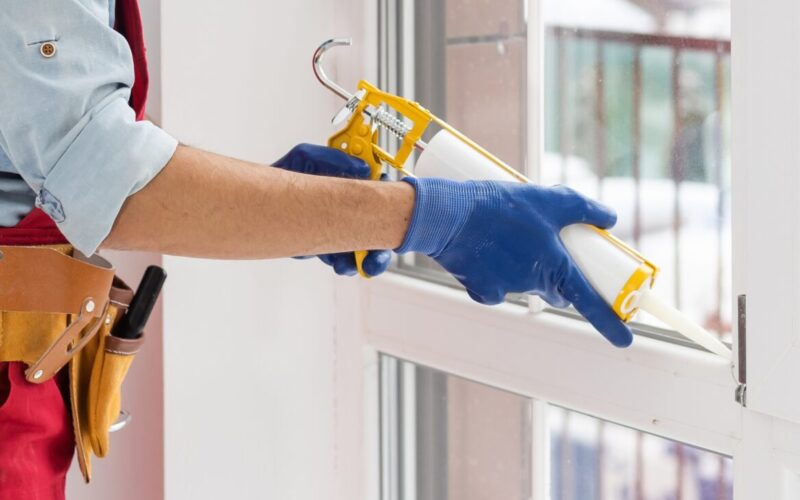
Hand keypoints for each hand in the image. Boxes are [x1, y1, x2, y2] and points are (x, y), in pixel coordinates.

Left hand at [273, 144, 391, 276]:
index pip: (380, 198)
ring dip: (363, 261)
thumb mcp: (306, 157)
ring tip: (355, 264)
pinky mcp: (325, 244)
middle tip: (377, 255)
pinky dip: (344, 264)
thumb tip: (361, 167)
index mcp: (353, 187)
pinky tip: (341, 264)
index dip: (391, 209)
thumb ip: (330, 158)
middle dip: (380, 248)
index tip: (396, 220)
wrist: (261, 195)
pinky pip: (341, 259)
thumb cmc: (286, 171)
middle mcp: (350, 210)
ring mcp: (339, 229)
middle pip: (376, 231)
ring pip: (361, 250)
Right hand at [396, 178, 632, 346]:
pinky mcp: (481, 290)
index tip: (626, 340)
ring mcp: (506, 290)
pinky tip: (481, 248)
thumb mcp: (547, 199)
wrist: (449, 216)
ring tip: (504, 234)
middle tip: (547, 249)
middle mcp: (532, 284)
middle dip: (556, 278)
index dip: (610, 322)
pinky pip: (494, 285)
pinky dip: (492, 271)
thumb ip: (582, 208)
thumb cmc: (499, 206)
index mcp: (554, 266)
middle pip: (554, 290)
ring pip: (522, 283)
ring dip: (521, 266)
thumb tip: (610, 218)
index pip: (589, 301)